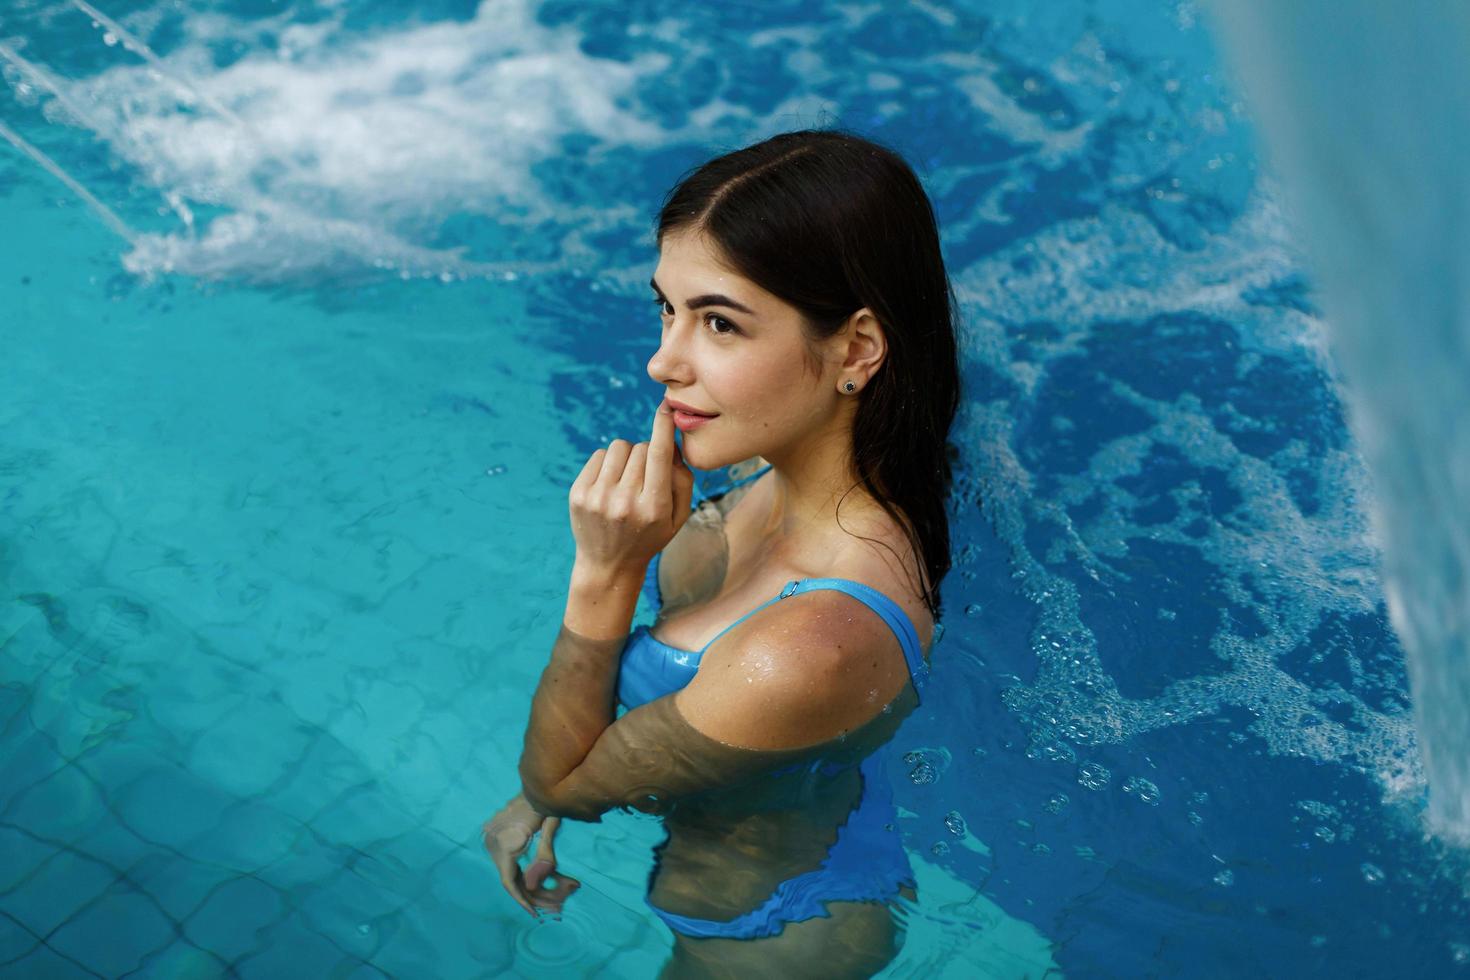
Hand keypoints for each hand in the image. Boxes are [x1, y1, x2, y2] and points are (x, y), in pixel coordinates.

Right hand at [482, 793, 581, 917]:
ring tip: (539, 895)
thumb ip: (545, 855)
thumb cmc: (548, 803)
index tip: (534, 913)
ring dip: (521, 882)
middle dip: (525, 894)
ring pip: (505, 870)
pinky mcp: (492, 834)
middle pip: (507, 878)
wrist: (536, 781)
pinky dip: (516, 871)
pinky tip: (529, 878)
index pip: (509, 881)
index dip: (522, 900)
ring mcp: (490, 837)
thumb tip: (536, 882)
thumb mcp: (551, 828)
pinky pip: (504, 861)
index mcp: (506, 843)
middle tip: (543, 907)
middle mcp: (493, 842)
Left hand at [569, 400, 693, 572]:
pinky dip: (608, 463)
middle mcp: (624, 502)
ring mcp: (598, 498)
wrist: (609, 565)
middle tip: (646, 478)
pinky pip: (599, 455)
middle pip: (641, 448)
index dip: (663, 427)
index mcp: (654, 508)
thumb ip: (683, 480)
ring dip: (627, 457)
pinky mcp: (578, 494)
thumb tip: (671, 443)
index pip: (658, 455)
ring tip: (627, 480)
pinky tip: (610, 484)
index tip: (665, 408)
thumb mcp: (678, 518)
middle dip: (647, 455)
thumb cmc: (650, 536)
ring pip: (618, 447)